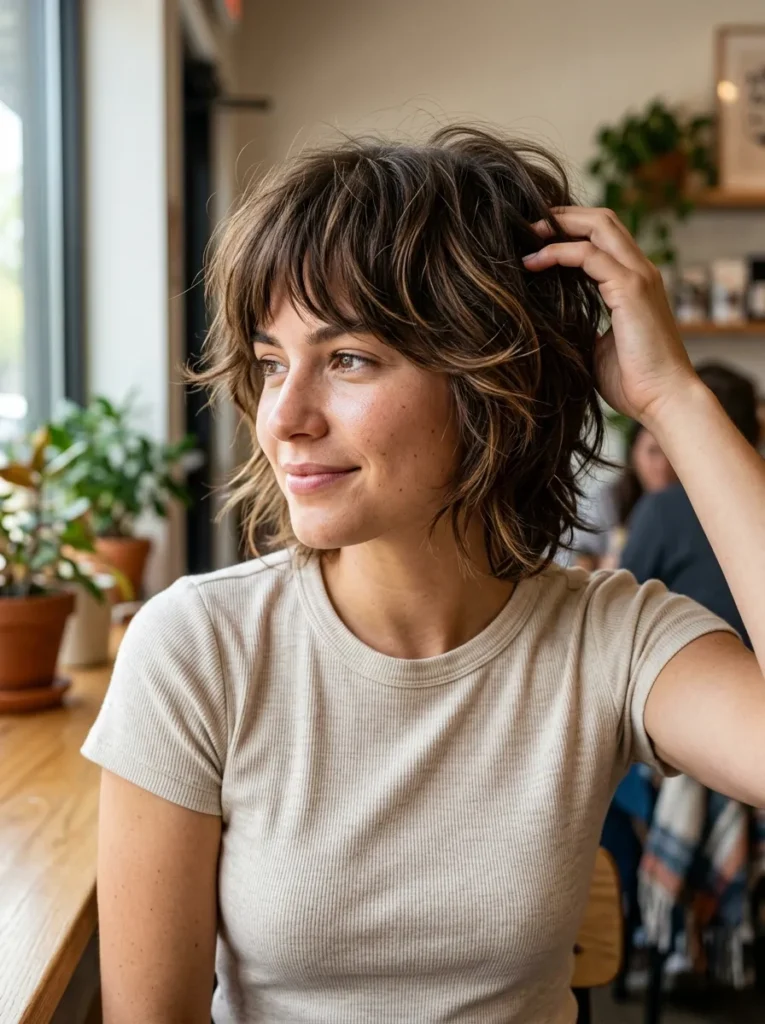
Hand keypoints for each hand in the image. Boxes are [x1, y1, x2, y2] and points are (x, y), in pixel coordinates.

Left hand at [522, 207, 695, 422]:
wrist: (664, 401)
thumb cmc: (634, 382)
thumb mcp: (599, 348)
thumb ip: (583, 328)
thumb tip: (554, 325)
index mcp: (636, 284)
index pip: (606, 238)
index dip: (573, 229)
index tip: (537, 238)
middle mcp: (641, 272)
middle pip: (603, 220)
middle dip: (564, 215)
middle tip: (528, 224)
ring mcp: (639, 277)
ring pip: (599, 226)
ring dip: (559, 226)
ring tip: (528, 234)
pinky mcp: (631, 289)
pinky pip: (589, 255)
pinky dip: (559, 252)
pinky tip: (534, 261)